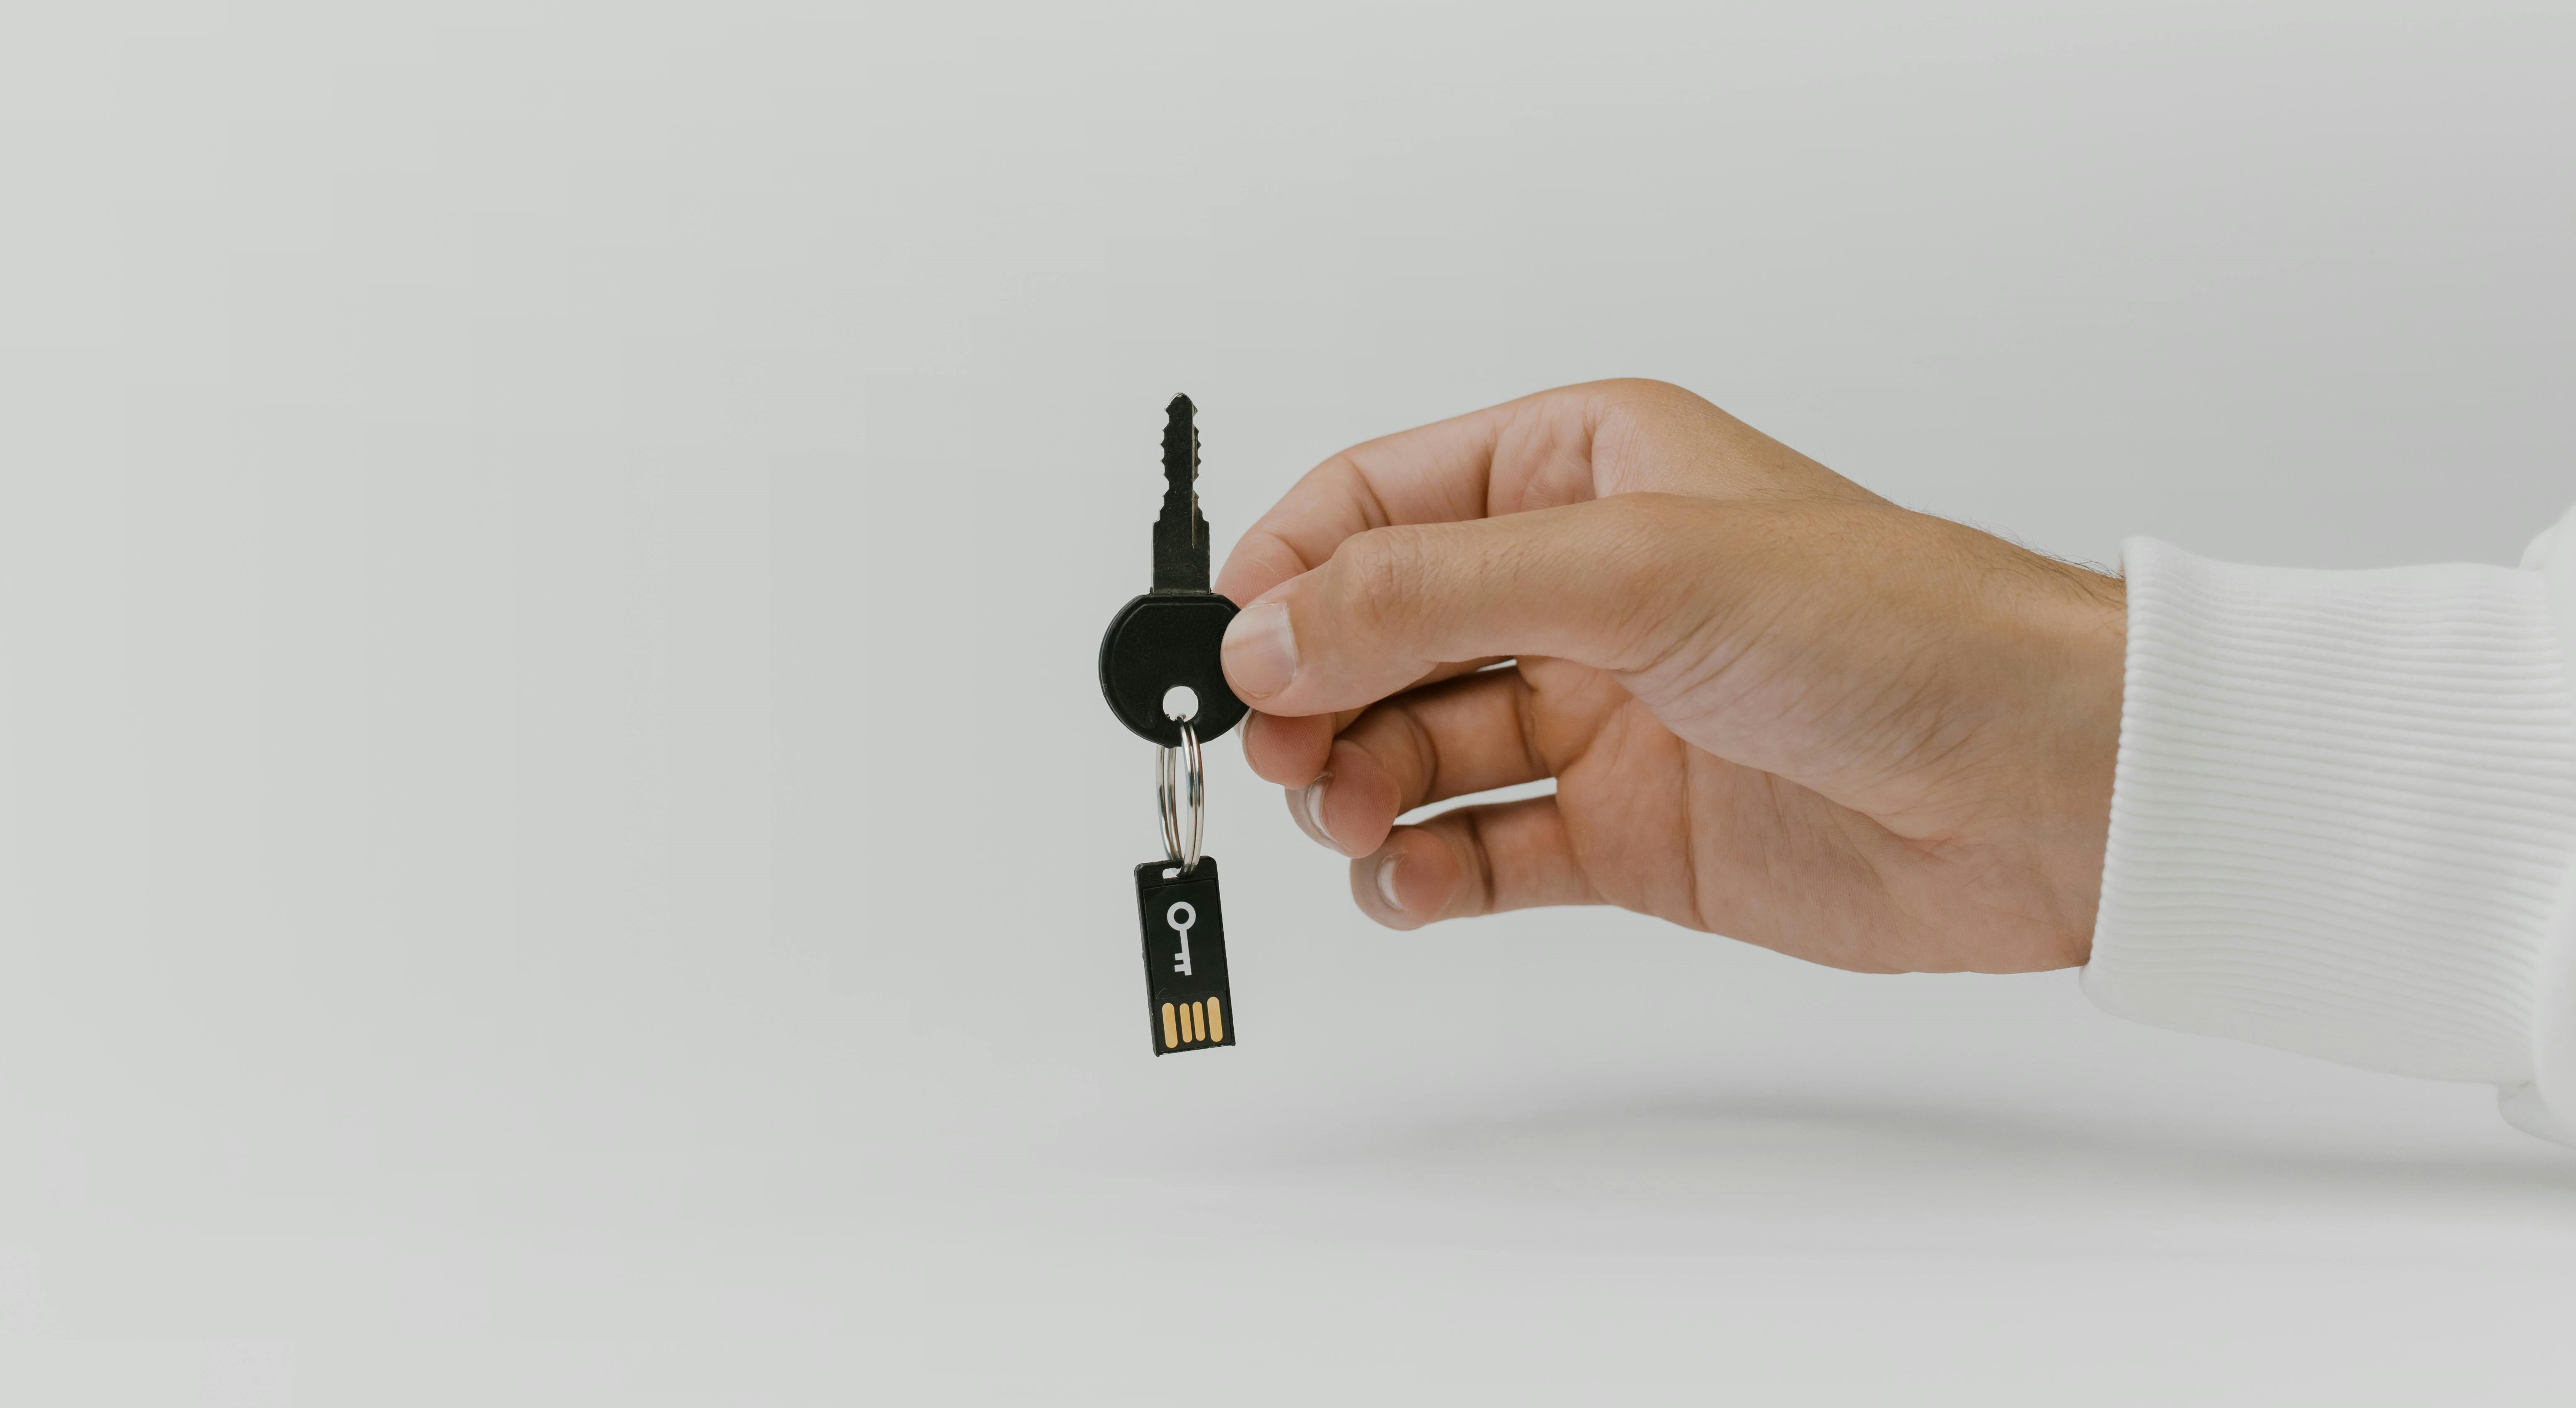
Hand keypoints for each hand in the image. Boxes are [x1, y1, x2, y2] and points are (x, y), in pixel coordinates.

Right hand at [1214, 380, 2123, 973]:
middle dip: (1314, 692)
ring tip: (1355, 818)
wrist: (2041, 788)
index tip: (1233, 650)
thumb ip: (1434, 593)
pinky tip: (1411, 881)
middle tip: (1288, 753)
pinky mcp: (1624, 834)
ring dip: (1358, 787)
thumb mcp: (1639, 569)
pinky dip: (1423, 871)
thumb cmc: (1894, 629)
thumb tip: (1271, 627)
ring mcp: (1599, 716)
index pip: (1378, 500)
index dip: (1290, 570)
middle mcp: (1580, 590)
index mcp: (1582, 471)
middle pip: (1378, 633)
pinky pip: (1479, 850)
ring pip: (1414, 747)